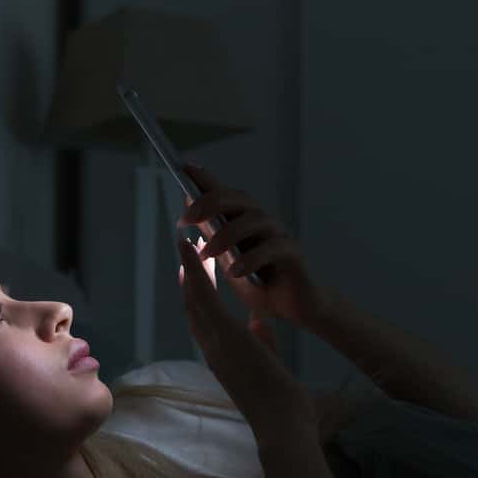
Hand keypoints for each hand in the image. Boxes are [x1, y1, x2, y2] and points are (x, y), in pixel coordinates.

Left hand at [175, 163, 330, 333]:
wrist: (293, 310)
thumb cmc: (260, 284)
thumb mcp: (227, 260)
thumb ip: (213, 235)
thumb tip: (190, 210)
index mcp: (245, 222)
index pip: (225, 193)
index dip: (205, 178)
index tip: (183, 167)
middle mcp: (264, 223)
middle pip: (240, 199)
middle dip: (211, 202)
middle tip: (187, 217)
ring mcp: (280, 236)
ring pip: (256, 220)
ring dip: (227, 234)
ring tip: (207, 252)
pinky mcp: (294, 255)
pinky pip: (273, 248)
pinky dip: (251, 258)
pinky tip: (235, 271)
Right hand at [176, 235, 316, 439]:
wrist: (281, 423)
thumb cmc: (280, 403)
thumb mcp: (270, 364)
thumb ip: (262, 341)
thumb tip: (258, 320)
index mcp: (223, 358)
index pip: (204, 322)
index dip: (197, 297)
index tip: (195, 276)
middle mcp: (212, 349)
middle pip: (193, 307)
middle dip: (189, 278)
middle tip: (187, 251)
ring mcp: (215, 342)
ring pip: (193, 298)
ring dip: (188, 268)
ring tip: (186, 242)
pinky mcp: (224, 335)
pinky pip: (204, 297)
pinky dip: (195, 271)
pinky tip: (192, 250)